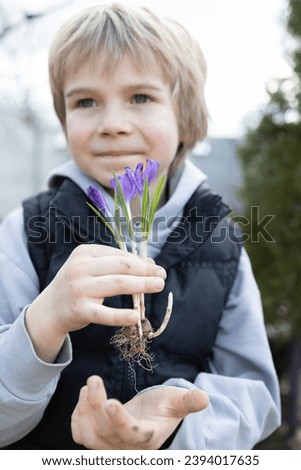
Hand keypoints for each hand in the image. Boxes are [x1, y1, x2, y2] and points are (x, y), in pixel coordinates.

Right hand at [25, 244, 165, 361]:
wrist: (50, 310)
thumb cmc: (78, 285)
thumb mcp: (92, 269)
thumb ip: (117, 264)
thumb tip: (150, 264)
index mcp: (85, 252)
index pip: (120, 255)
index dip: (141, 262)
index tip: (156, 268)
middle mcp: (80, 267)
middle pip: (122, 267)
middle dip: (146, 271)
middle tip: (162, 276)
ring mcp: (79, 288)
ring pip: (118, 284)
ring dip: (142, 285)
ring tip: (158, 286)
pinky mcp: (80, 309)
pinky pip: (105, 313)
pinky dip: (121, 315)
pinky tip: (136, 316)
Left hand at [71, 375, 208, 448]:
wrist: (152, 417)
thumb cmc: (165, 407)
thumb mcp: (178, 402)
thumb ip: (189, 401)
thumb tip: (204, 398)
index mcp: (147, 436)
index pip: (130, 432)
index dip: (118, 420)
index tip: (110, 402)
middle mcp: (127, 446)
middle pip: (104, 432)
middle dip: (96, 404)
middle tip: (94, 379)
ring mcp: (111, 446)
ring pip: (89, 436)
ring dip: (84, 410)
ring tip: (89, 385)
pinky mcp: (99, 441)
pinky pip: (81, 435)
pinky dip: (78, 417)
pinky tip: (84, 396)